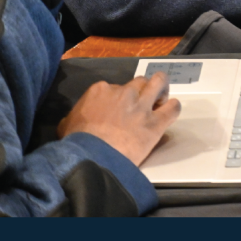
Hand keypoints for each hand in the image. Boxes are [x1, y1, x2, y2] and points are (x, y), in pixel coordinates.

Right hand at [57, 73, 181, 166]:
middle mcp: (124, 92)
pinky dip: (173, 108)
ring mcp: (142, 105)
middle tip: (142, 104)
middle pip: (139, 82)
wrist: (92, 158)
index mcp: (101, 90)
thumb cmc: (77, 143)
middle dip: (142, 91)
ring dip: (162, 89)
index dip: (120, 97)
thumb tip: (75, 118)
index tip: (119, 109)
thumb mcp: (67, 124)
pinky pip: (173, 108)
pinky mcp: (155, 122)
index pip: (116, 86)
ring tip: (161, 98)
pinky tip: (169, 113)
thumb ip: (75, 115)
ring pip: (159, 83)